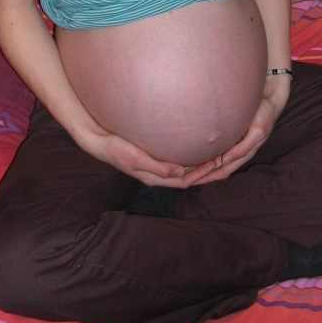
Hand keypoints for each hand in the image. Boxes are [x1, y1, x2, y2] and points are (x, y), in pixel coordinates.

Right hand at [75, 122, 217, 187]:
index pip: (184, 180)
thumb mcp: (135, 158)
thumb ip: (157, 166)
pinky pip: (175, 159)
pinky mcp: (152, 156)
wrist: (99, 141)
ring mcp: (154, 166)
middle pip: (186, 177)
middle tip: (222, 159)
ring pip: (181, 169)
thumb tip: (180, 172)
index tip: (215, 163)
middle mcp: (157, 174)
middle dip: (204, 171)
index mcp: (154, 177)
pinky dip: (187, 157)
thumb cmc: (116, 148)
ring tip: (213, 154)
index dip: (200, 174)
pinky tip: (193, 146)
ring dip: (197, 164)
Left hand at [192, 73, 290, 184]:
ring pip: (212, 157)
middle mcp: (235, 149)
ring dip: (198, 163)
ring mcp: (232, 141)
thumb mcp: (258, 131)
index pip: (222, 171)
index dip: (206, 177)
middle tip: (179, 176)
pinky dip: (203, 149)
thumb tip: (227, 160)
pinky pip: (214, 144)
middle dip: (198, 173)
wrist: (270, 95)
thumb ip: (244, 147)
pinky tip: (191, 147)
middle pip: (214, 168)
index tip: (189, 181)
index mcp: (243, 153)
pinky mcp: (229, 131)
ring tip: (181, 165)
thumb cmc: (265, 113)